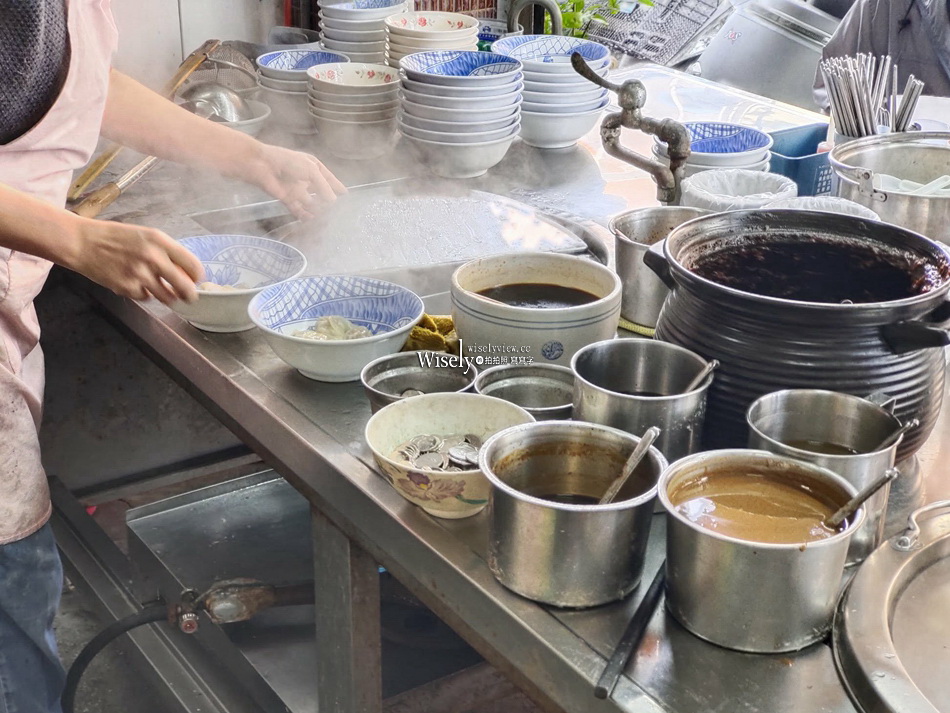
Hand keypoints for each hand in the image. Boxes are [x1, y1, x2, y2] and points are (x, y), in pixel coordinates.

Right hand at [65, 218, 204, 303]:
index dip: (197, 276)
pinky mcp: (127, 288)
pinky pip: (146, 298)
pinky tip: (135, 283)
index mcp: (160, 241)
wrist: (82, 242)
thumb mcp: (145, 235)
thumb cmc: (115, 237)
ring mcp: (140, 275)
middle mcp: (153, 258)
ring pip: (167, 297)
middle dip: (189, 295)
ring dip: (167, 296)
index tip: (195, 280)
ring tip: (161, 290)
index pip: (192, 265)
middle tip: (189, 297)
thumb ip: (166, 251)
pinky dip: (144, 294)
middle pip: (185, 287)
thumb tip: (186, 272)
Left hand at [245, 143, 346, 219]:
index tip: (347, 198)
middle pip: (321, 193)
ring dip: (318, 211)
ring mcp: (298, 190)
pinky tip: (313, 221)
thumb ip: (324, 187)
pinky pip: (299, 210)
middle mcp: (307, 179)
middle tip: (339, 213)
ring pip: (312, 203)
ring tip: (328, 220)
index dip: (338, 188)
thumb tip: (334, 202)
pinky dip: (305, 215)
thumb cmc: (289, 162)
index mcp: (314, 168)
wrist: (263, 166)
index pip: (330, 180)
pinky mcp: (289, 199)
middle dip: (329, 202)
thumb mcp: (312, 170)